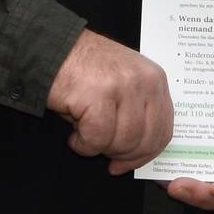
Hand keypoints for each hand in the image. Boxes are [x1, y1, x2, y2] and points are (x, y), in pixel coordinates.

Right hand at [47, 30, 173, 172]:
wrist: (50, 48)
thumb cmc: (81, 68)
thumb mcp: (122, 84)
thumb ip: (137, 113)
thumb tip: (135, 154)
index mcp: (155, 80)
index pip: (163, 130)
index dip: (144, 155)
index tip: (125, 164)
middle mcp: (145, 82)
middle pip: (145, 141)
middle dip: (121, 155)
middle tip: (99, 149)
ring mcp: (124, 87)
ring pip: (122, 143)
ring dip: (98, 147)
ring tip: (83, 133)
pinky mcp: (99, 96)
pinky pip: (97, 139)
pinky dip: (82, 145)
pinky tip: (74, 134)